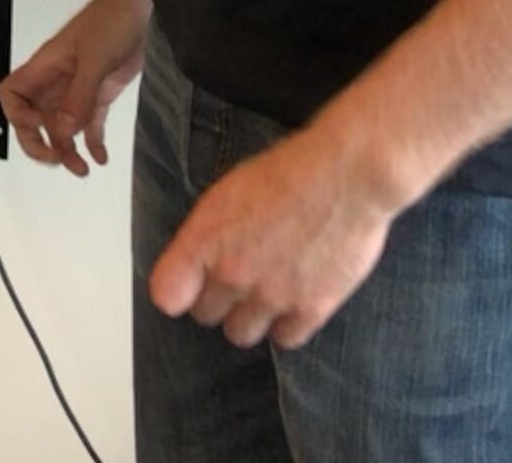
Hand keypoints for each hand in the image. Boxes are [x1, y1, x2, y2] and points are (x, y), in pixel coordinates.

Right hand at [0, 0, 151, 175]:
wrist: (141, 6)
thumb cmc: (113, 17)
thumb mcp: (95, 59)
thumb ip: (79, 96)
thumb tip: (62, 129)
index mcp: (46, 67)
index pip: (12, 95)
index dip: (18, 117)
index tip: (39, 130)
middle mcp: (58, 80)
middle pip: (33, 119)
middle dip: (40, 143)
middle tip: (57, 159)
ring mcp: (78, 87)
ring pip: (61, 126)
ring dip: (68, 149)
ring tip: (81, 167)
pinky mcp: (100, 91)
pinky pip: (89, 123)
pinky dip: (92, 142)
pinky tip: (99, 155)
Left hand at [146, 118, 405, 348]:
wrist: (345, 176)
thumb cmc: (290, 170)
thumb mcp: (229, 190)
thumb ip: (208, 232)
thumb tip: (197, 260)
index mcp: (205, 238)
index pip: (166, 294)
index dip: (179, 291)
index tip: (189, 286)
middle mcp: (232, 272)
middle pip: (206, 315)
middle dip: (217, 300)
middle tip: (236, 283)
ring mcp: (271, 295)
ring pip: (241, 334)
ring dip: (249, 318)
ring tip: (264, 295)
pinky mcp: (310, 309)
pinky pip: (285, 339)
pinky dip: (287, 326)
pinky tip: (293, 304)